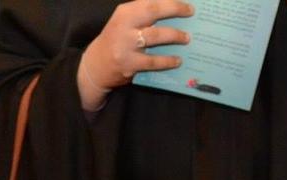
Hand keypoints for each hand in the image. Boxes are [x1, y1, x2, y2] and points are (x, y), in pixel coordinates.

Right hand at [77, 0, 193, 110]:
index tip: (186, 0)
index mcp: (125, 12)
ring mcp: (125, 45)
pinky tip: (177, 60)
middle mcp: (124, 25)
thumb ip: (144, 15)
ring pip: (155, 36)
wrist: (96, 66)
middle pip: (153, 11)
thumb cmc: (117, 41)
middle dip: (174, 9)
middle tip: (190, 12)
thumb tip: (173, 9)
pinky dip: (167, 61)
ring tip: (187, 38)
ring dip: (174, 36)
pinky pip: (152, 61)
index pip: (150, 0)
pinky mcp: (128, 64)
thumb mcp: (125, 22)